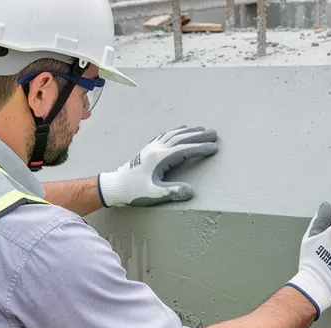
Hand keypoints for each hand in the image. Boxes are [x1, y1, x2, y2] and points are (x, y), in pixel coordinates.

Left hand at [99, 126, 217, 206]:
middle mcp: (157, 149)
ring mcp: (152, 147)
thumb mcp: (154, 194)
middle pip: (181, 138)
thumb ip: (172, 192)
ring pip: (173, 134)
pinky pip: (165, 135)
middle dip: (199, 136)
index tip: (214, 148)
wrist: (117, 185)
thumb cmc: (135, 191)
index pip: (185, 150)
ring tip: (201, 129)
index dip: (201, 148)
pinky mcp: (148, 148)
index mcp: (160, 159)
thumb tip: (191, 192)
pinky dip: (175, 131)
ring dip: (189, 131)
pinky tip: (180, 130)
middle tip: (214, 134)